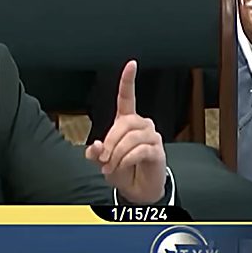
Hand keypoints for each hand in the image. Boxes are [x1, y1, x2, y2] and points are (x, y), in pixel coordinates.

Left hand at [85, 61, 166, 202]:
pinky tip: (121, 167)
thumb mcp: (100, 161)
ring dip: (116, 154)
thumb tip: (96, 146)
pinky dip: (125, 160)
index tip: (131, 64)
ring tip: (110, 166)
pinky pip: (139, 150)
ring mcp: (151, 137)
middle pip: (124, 123)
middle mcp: (141, 125)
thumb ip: (94, 152)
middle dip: (109, 141)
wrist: (136, 189)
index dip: (128, 80)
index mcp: (126, 121)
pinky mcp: (157, 150)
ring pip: (131, 138)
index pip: (128, 97)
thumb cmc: (119, 170)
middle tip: (102, 159)